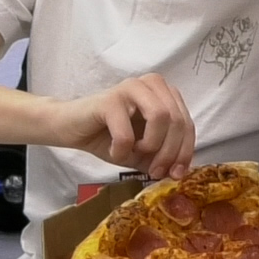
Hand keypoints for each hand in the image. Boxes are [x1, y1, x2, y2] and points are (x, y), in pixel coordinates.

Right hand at [50, 74, 193, 179]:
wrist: (71, 128)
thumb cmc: (109, 137)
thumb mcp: (143, 152)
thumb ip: (163, 157)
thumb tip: (179, 171)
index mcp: (164, 93)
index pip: (187, 123)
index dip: (185, 152)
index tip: (176, 174)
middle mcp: (152, 84)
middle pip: (177, 120)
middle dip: (170, 153)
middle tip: (155, 171)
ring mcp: (131, 88)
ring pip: (160, 116)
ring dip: (151, 145)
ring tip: (135, 154)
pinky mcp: (110, 99)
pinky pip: (127, 132)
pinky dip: (123, 149)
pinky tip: (115, 151)